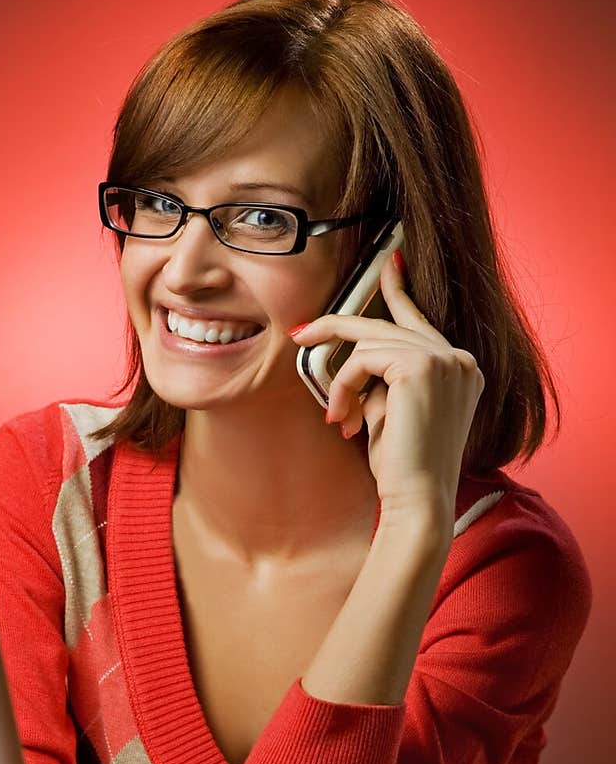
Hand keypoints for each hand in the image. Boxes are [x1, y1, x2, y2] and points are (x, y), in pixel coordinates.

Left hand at [291, 251, 484, 520]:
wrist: (419, 499)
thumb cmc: (403, 468)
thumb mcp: (392, 413)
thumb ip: (384, 380)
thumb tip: (353, 358)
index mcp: (461, 369)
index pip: (422, 321)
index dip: (399, 291)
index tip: (388, 264)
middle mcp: (460, 359)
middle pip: (388, 326)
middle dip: (339, 328)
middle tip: (302, 332)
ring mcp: (445, 359)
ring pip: (370, 345)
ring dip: (342, 382)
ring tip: (339, 419)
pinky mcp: (421, 365)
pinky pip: (364, 359)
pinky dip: (345, 387)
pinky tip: (345, 420)